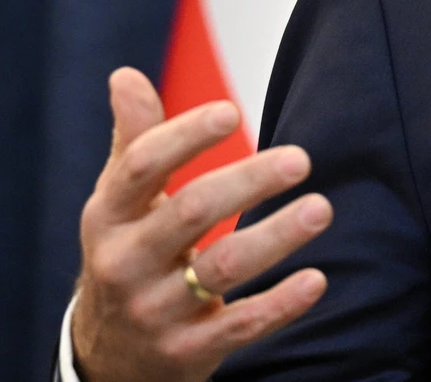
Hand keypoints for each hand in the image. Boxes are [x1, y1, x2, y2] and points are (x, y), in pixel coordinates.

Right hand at [70, 68, 333, 381]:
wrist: (111, 355)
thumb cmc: (131, 254)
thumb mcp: (121, 203)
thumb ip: (135, 141)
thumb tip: (125, 75)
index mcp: (108, 216)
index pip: (141, 167)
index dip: (185, 136)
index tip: (232, 111)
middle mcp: (124, 263)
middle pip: (190, 212)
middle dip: (248, 182)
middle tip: (301, 158)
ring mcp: (154, 311)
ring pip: (221, 269)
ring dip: (276, 237)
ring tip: (321, 208)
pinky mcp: (186, 351)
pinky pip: (240, 326)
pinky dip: (281, 304)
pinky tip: (317, 278)